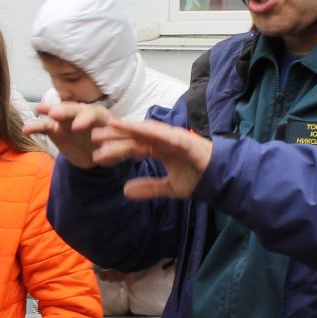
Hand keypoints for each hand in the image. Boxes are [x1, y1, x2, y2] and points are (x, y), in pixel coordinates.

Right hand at [28, 101, 114, 169]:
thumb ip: (111, 150)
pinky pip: (45, 127)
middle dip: (64, 111)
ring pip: (58, 114)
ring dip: (49, 111)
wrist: (98, 154)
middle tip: (55, 114)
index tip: (77, 127)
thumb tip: (104, 154)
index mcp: (100, 116)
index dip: (85, 119)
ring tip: (38, 109)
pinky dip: (36, 127)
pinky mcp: (56, 130)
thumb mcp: (116, 150)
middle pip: (74, 109)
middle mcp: (82, 114)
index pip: (93, 114)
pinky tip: (26, 129)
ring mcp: (67, 121)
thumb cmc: (110, 148)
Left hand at [90, 116, 213, 200]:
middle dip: (115, 136)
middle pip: (135, 137)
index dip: (116, 149)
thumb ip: (148, 188)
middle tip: (93, 135)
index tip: (96, 153)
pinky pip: (165, 134)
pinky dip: (151, 130)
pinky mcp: (185, 140)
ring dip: (128, 128)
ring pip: (146, 132)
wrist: (222, 182)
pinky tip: (136, 128)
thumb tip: (125, 191)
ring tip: (110, 126)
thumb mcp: (169, 188)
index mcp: (159, 150)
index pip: (133, 147)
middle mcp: (164, 141)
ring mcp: (174, 138)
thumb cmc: (198, 179)